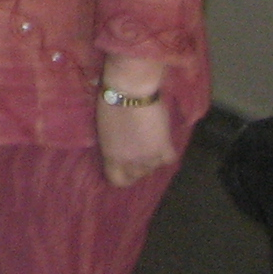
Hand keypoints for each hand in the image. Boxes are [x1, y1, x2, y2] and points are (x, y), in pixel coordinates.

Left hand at [97, 57, 174, 186]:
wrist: (130, 93)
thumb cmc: (109, 104)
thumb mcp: (104, 130)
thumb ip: (112, 145)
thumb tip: (119, 149)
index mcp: (111, 157)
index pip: (117, 180)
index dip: (121, 175)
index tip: (122, 167)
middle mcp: (130, 163)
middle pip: (136, 176)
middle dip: (136, 166)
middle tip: (136, 151)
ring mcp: (149, 158)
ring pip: (153, 169)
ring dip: (151, 159)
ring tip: (148, 144)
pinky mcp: (165, 149)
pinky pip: (168, 160)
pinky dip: (166, 153)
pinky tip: (161, 142)